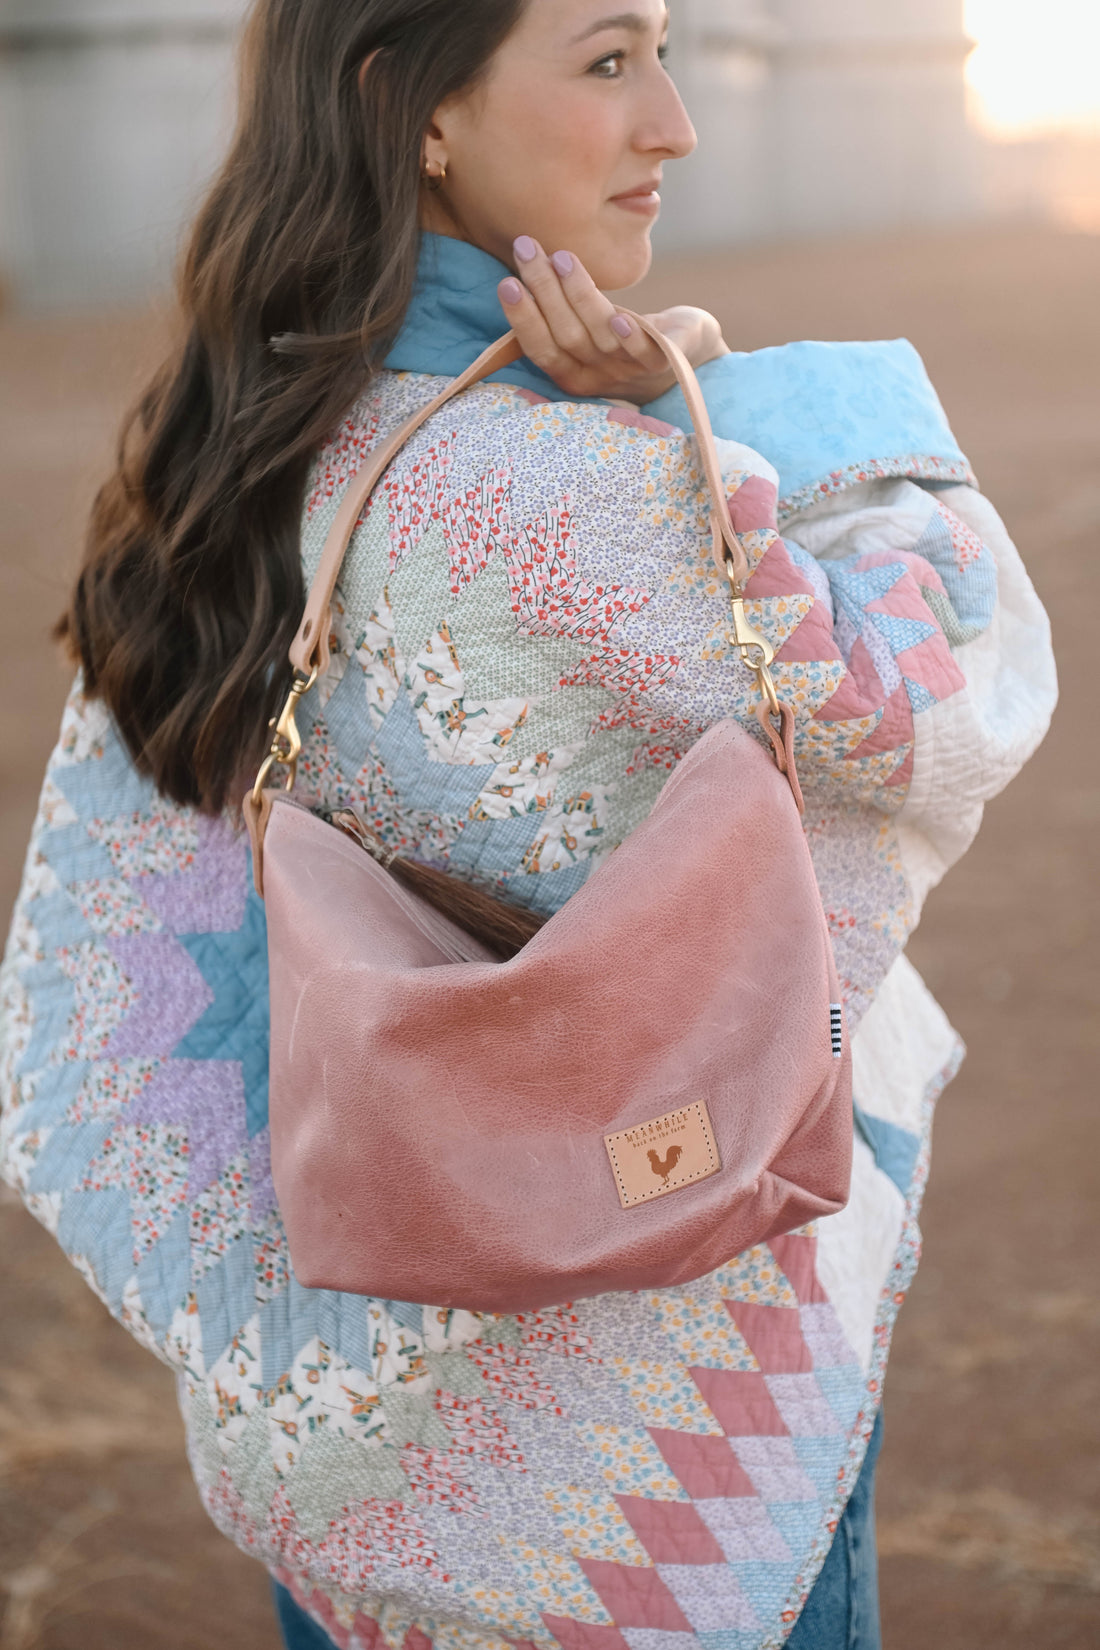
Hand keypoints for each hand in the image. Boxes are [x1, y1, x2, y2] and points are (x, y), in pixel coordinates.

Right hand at [498, 237, 728, 405]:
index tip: (506, 282)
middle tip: (526, 249)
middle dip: (543, 291)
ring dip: (579, 296)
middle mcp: (598, 376)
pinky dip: (631, 337)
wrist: (687, 354)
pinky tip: (619, 315)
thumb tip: (523, 269)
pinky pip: (647, 353)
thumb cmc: (625, 337)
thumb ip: (561, 313)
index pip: (541, 350)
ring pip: (600, 336)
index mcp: (573, 374)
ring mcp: (630, 371)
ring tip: (563, 258)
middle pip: (566, 337)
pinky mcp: (664, 362)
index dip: (523, 320)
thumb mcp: (588, 330)